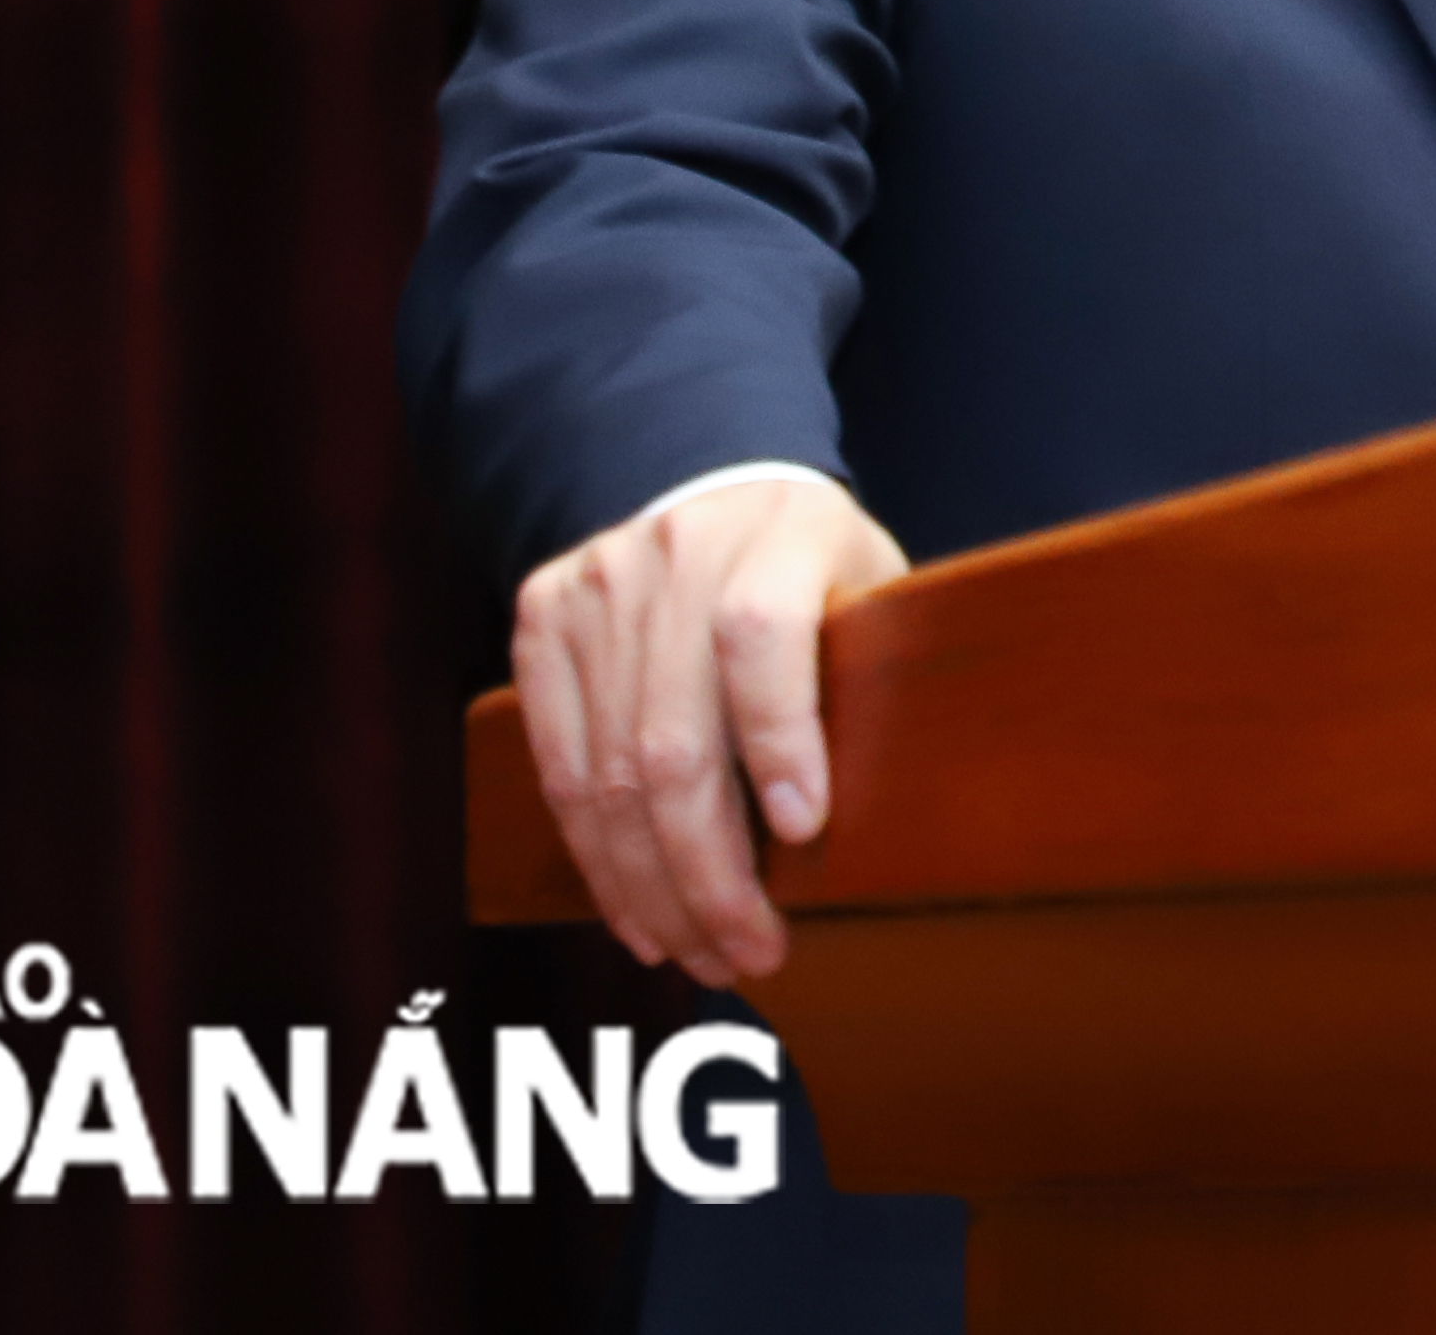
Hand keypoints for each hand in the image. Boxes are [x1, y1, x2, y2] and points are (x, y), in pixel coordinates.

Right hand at [509, 471, 906, 985]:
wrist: (710, 482)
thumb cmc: (812, 562)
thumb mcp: (869, 582)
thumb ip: (871, 667)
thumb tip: (894, 811)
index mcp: (778, 532)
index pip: (761, 636)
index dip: (780, 738)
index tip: (807, 831)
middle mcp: (674, 553)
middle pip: (673, 739)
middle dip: (710, 873)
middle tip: (753, 952)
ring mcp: (595, 586)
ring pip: (609, 775)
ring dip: (653, 890)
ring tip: (702, 954)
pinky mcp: (540, 622)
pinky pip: (559, 769)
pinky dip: (597, 859)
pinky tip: (639, 914)